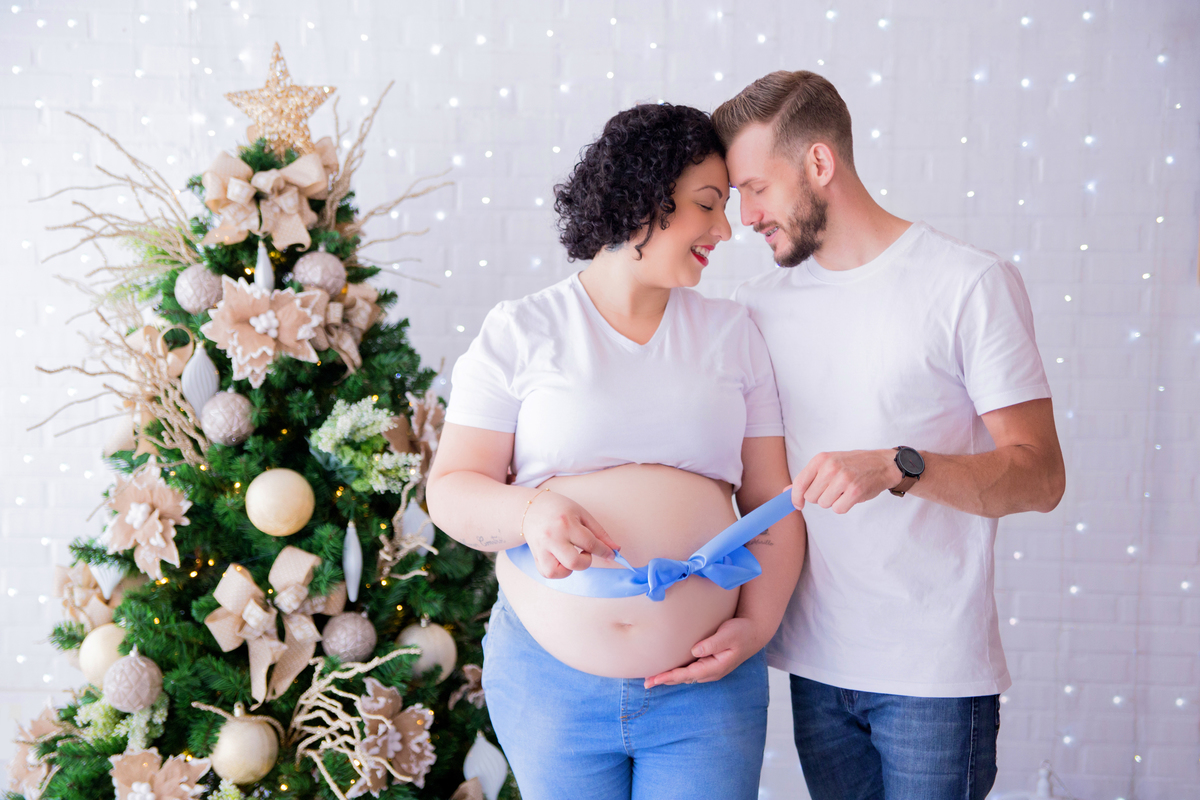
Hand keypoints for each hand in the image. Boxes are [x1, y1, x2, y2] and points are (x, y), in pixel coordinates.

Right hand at [523, 490, 619, 578]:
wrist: (531, 508)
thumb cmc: (560, 509)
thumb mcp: (582, 514)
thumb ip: (599, 533)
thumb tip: (615, 549)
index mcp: (566, 523)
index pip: (590, 543)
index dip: (605, 551)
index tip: (612, 554)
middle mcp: (552, 537)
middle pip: (574, 562)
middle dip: (586, 561)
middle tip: (584, 551)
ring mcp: (541, 548)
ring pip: (559, 572)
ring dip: (571, 568)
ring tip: (570, 554)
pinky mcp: (535, 556)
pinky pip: (548, 573)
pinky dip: (558, 571)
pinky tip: (561, 559)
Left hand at [642, 617, 762, 688]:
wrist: (754, 632)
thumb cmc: (741, 632)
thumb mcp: (729, 634)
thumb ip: (713, 643)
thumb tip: (695, 650)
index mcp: (715, 667)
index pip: (688, 674)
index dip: (671, 676)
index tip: (656, 678)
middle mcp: (710, 671)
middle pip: (683, 678)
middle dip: (665, 680)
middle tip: (646, 683)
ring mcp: (709, 668)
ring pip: (685, 676)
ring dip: (668, 677)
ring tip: (651, 680)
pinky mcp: (707, 663)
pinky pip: (689, 670)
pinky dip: (676, 672)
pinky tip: (667, 671)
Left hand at [791, 449, 902, 513]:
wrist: (882, 464)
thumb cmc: (853, 464)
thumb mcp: (828, 463)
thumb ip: (808, 477)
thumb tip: (786, 491)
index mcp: (821, 459)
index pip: (800, 483)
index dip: (795, 497)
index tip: (798, 505)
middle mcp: (830, 467)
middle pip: (811, 497)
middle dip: (820, 497)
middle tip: (833, 489)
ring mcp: (843, 479)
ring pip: (824, 504)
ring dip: (832, 502)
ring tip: (843, 491)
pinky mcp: (855, 491)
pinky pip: (838, 509)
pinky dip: (843, 506)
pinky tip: (850, 496)